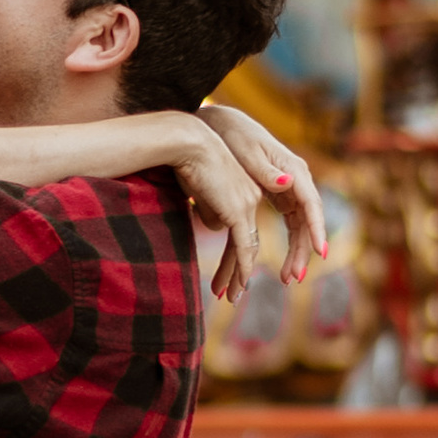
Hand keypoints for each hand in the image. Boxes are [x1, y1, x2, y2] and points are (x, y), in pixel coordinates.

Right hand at [174, 121, 263, 305]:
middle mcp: (251, 196)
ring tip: (231, 296)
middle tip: (233, 293)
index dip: (237, 254)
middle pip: (247, 242)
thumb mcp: (199, 187)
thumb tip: (215, 224)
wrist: (186, 142)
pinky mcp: (239, 210)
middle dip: (238, 271)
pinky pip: (243, 246)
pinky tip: (238, 285)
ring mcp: (247, 203)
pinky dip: (241, 268)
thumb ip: (210, 206)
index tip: (231, 274)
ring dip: (237, 275)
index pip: (243, 229)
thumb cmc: (185, 159)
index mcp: (244, 189)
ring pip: (246, 249)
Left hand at [197, 105, 325, 279]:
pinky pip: (290, 224)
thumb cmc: (232, 135)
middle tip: (294, 277)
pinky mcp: (279, 194)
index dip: (317, 229)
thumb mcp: (246, 152)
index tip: (319, 252)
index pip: (311, 204)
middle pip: (307, 221)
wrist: (221, 124)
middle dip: (303, 250)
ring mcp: (290, 188)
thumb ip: (266, 170)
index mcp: (292, 169)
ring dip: (296, 252)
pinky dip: (288, 244)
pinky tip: (284, 264)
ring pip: (300, 226)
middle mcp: (296, 180)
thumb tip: (287, 183)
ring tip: (289, 278)